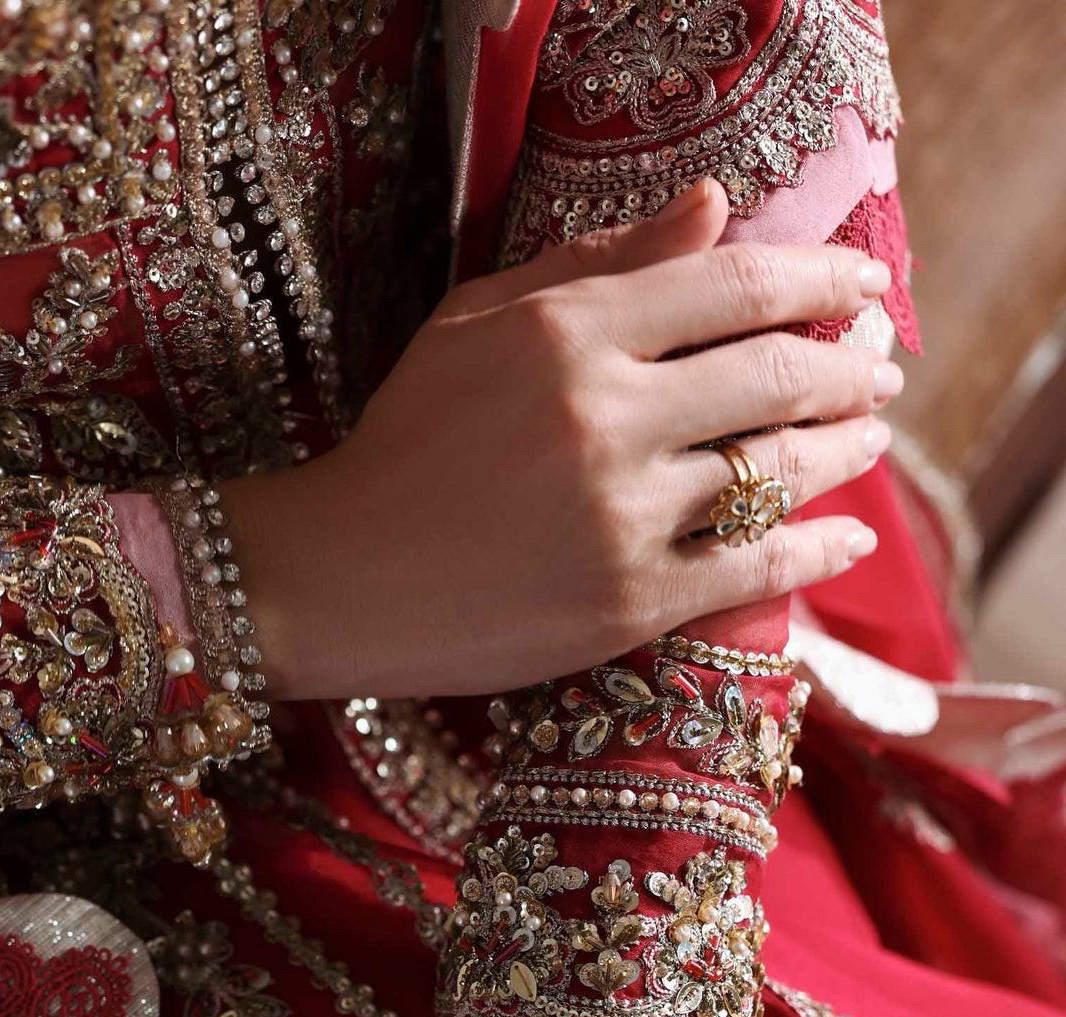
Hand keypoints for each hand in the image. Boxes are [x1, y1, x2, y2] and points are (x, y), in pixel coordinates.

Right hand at [221, 179, 899, 701]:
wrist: (339, 579)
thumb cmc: (405, 444)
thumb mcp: (480, 325)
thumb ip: (600, 264)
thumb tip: (715, 208)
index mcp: (568, 333)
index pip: (733, 284)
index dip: (819, 278)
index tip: (864, 284)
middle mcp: (604, 417)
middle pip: (776, 376)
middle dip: (848, 369)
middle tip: (879, 370)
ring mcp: (620, 517)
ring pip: (776, 472)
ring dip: (845, 452)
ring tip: (869, 439)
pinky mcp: (626, 605)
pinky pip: (754, 571)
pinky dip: (817, 550)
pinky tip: (851, 535)